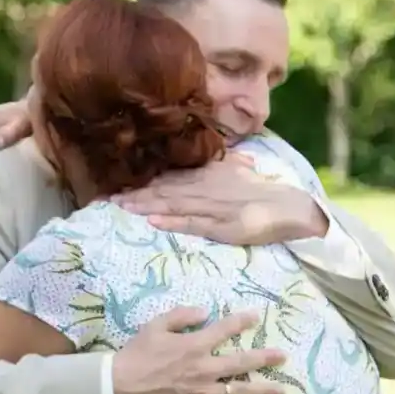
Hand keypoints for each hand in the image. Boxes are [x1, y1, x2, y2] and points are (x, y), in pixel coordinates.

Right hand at [112, 307, 287, 393]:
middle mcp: (205, 369)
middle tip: (282, 356)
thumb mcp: (154, 326)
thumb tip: (205, 313)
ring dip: (262, 389)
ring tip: (281, 389)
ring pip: (240, 390)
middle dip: (264, 358)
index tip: (255, 318)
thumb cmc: (135, 355)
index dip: (241, 322)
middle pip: (242, 362)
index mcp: (195, 346)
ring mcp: (204, 393)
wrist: (119, 387)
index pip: (225, 330)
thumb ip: (181, 316)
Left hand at [115, 153, 328, 245]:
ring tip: (121, 207)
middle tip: (103, 200)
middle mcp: (204, 188)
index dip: (139, 184)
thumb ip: (212, 170)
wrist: (291, 207)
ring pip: (172, 204)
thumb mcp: (233, 174)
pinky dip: (173, 221)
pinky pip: (193, 222)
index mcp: (206, 175)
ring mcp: (212, 206)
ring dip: (145, 206)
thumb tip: (193, 167)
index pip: (166, 179)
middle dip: (133, 195)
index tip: (113, 189)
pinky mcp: (222, 225)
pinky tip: (153, 221)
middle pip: (162, 191)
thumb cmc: (261, 193)